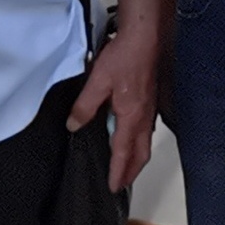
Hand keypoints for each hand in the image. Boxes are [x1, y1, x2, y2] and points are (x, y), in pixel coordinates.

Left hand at [72, 17, 161, 191]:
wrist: (145, 37)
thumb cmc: (125, 57)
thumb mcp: (97, 82)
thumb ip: (85, 106)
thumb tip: (74, 125)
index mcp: (131, 117)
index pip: (123, 152)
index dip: (118, 172)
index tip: (114, 186)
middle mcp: (144, 117)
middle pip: (141, 153)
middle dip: (132, 171)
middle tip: (122, 183)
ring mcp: (150, 109)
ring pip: (146, 142)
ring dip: (137, 157)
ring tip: (127, 165)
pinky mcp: (151, 99)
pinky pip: (147, 129)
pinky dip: (140, 141)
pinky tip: (132, 135)